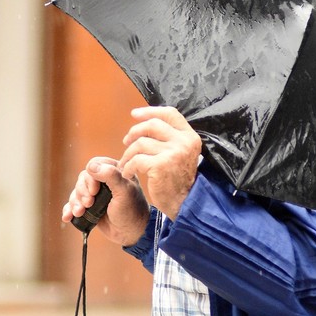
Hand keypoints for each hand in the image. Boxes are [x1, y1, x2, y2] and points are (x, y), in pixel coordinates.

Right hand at [61, 156, 150, 247]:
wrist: (131, 234)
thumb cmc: (132, 211)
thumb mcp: (125, 192)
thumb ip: (111, 176)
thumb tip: (90, 166)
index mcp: (115, 171)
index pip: (95, 164)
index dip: (91, 177)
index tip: (94, 191)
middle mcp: (104, 181)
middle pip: (83, 178)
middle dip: (82, 192)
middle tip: (88, 204)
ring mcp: (96, 194)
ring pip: (77, 191)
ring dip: (75, 202)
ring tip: (79, 213)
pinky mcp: (90, 207)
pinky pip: (74, 204)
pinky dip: (69, 210)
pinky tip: (67, 217)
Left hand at [119, 106, 201, 220]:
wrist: (184, 203)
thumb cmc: (178, 179)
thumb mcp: (181, 153)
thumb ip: (170, 137)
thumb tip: (146, 120)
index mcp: (190, 136)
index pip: (169, 113)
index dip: (150, 111)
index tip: (134, 114)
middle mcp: (183, 142)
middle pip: (152, 125)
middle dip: (134, 132)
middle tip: (126, 142)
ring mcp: (173, 153)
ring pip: (140, 143)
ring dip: (128, 154)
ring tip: (125, 164)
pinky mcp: (160, 166)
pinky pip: (136, 160)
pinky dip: (128, 167)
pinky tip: (127, 173)